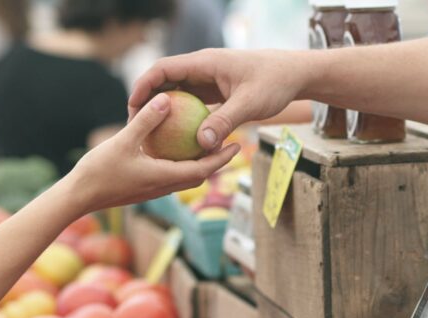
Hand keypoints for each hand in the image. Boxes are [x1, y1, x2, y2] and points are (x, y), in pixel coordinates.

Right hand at [71, 92, 239, 212]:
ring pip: (184, 177)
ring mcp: (153, 189)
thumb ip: (146, 121)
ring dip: (199, 164)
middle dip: (216, 161)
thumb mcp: (123, 141)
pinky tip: (174, 149)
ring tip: (207, 144)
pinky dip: (180, 164)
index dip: (222, 158)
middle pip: (199, 175)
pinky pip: (169, 175)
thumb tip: (166, 99)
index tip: (237, 145)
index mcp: (164, 177)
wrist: (78, 197)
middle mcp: (163, 187)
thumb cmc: (99, 171)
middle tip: (230, 143)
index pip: (203, 170)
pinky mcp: (143, 188)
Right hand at [128, 49, 309, 150]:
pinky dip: (182, 118)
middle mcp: (202, 68)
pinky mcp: (215, 91)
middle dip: (147, 101)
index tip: (132, 107)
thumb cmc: (274, 83)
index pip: (163, 69)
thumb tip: (201, 144)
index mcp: (205, 63)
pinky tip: (177, 140)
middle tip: (135, 126)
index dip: (143, 86)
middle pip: (165, 81)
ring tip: (151, 135)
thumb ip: (224, 122)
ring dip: (164, 111)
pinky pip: (192, 103)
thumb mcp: (250, 104)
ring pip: (177, 93)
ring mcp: (208, 80)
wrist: (295, 74)